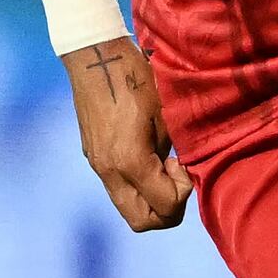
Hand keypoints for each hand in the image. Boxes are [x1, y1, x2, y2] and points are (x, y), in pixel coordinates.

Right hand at [67, 37, 191, 231]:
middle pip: (141, 221)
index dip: (183, 191)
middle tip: (176, 178)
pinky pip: (118, 188)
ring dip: (151, 198)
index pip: (165, 207)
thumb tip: (181, 174)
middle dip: (167, 210)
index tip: (182, 162)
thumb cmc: (137, 77)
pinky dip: (138, 185)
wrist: (95, 56)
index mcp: (130, 161)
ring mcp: (98, 166)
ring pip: (128, 207)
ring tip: (162, 164)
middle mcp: (109, 171)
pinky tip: (147, 155)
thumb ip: (175, 152)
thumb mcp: (167, 114)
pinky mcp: (94, 157)